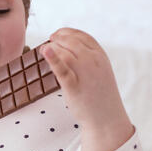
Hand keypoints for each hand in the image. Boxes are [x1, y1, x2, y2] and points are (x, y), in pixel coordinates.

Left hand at [39, 28, 133, 150]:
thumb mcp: (100, 71)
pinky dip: (53, 59)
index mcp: (101, 56)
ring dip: (53, 48)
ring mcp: (84, 73)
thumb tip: (68, 49)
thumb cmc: (100, 95)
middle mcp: (94, 61)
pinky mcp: (74, 86)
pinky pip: (62, 69)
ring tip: (45, 49)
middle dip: (58, 38)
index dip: (67, 32)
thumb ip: (88, 59)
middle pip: (71, 41)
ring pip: (65, 52)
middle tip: (49, 41)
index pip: (82, 36)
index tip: (57, 34)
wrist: (107, 118)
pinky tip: (45, 51)